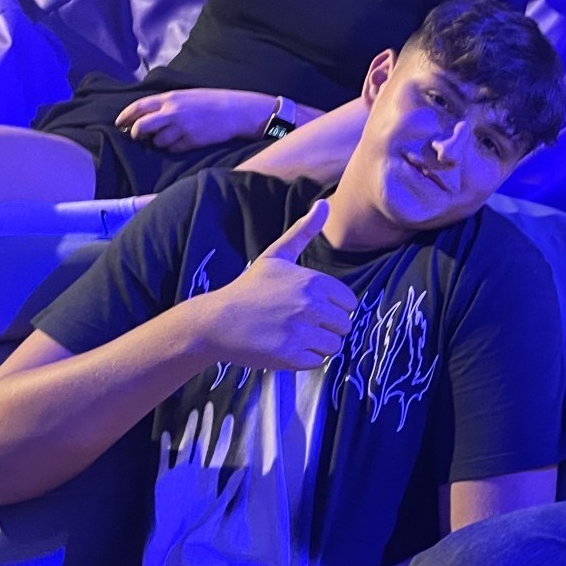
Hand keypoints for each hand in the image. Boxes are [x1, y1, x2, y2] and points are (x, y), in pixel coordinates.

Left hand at [114, 88, 275, 150]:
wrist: (235, 111)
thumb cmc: (211, 101)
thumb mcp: (187, 95)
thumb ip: (167, 103)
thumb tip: (148, 114)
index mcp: (170, 98)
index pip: (138, 107)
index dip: (126, 116)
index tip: (120, 123)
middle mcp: (172, 113)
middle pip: (143, 127)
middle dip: (137, 133)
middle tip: (137, 136)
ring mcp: (181, 129)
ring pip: (158, 141)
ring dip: (160, 141)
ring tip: (171, 136)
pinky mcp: (190, 142)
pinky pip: (174, 149)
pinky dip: (175, 147)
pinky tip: (184, 141)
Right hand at [193, 199, 357, 371]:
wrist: (215, 321)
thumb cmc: (249, 289)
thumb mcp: (277, 256)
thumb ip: (304, 232)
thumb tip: (324, 204)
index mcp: (314, 282)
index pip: (349, 304)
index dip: (332, 308)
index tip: (309, 307)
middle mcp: (310, 306)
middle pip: (344, 327)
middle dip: (326, 328)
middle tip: (298, 323)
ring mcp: (300, 332)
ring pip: (334, 346)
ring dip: (317, 345)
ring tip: (291, 335)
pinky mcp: (290, 355)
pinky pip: (316, 362)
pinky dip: (303, 359)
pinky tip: (283, 347)